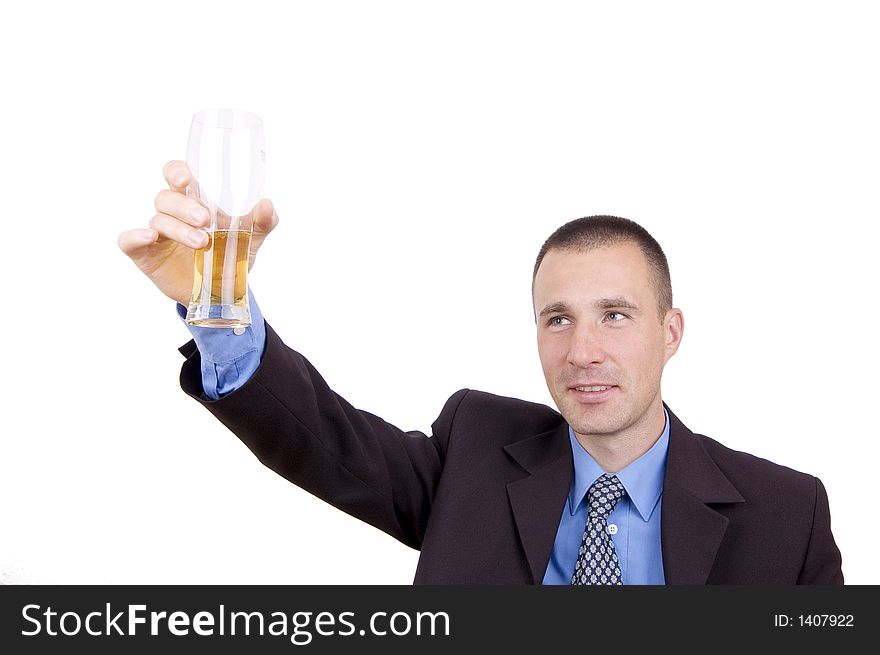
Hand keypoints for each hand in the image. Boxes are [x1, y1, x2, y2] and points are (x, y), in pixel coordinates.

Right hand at [118, 160, 278, 305]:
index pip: (177, 174)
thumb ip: (262, 221)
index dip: (177, 171)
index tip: (187, 179)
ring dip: (178, 228)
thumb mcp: (252, 238)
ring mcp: (158, 234)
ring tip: (202, 243)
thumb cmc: (231, 256)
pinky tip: (150, 237)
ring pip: (157, 219)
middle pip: (166, 197)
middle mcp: (173, 213)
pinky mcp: (146, 254)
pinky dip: (135, 236)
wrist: (223, 293)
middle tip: (205, 220)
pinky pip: (129, 241)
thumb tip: (267, 204)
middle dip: (184, 206)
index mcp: (194, 200)